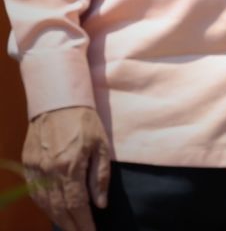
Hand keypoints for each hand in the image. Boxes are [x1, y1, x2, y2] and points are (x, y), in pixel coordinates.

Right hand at [22, 105, 110, 230]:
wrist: (57, 102)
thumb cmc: (85, 122)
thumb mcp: (101, 146)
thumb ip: (100, 176)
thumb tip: (100, 204)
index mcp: (70, 166)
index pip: (77, 204)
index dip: (83, 222)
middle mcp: (49, 171)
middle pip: (59, 208)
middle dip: (71, 225)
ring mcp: (35, 169)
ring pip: (44, 203)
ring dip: (57, 219)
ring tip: (69, 227)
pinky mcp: (27, 165)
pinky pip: (34, 192)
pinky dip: (43, 206)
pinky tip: (52, 212)